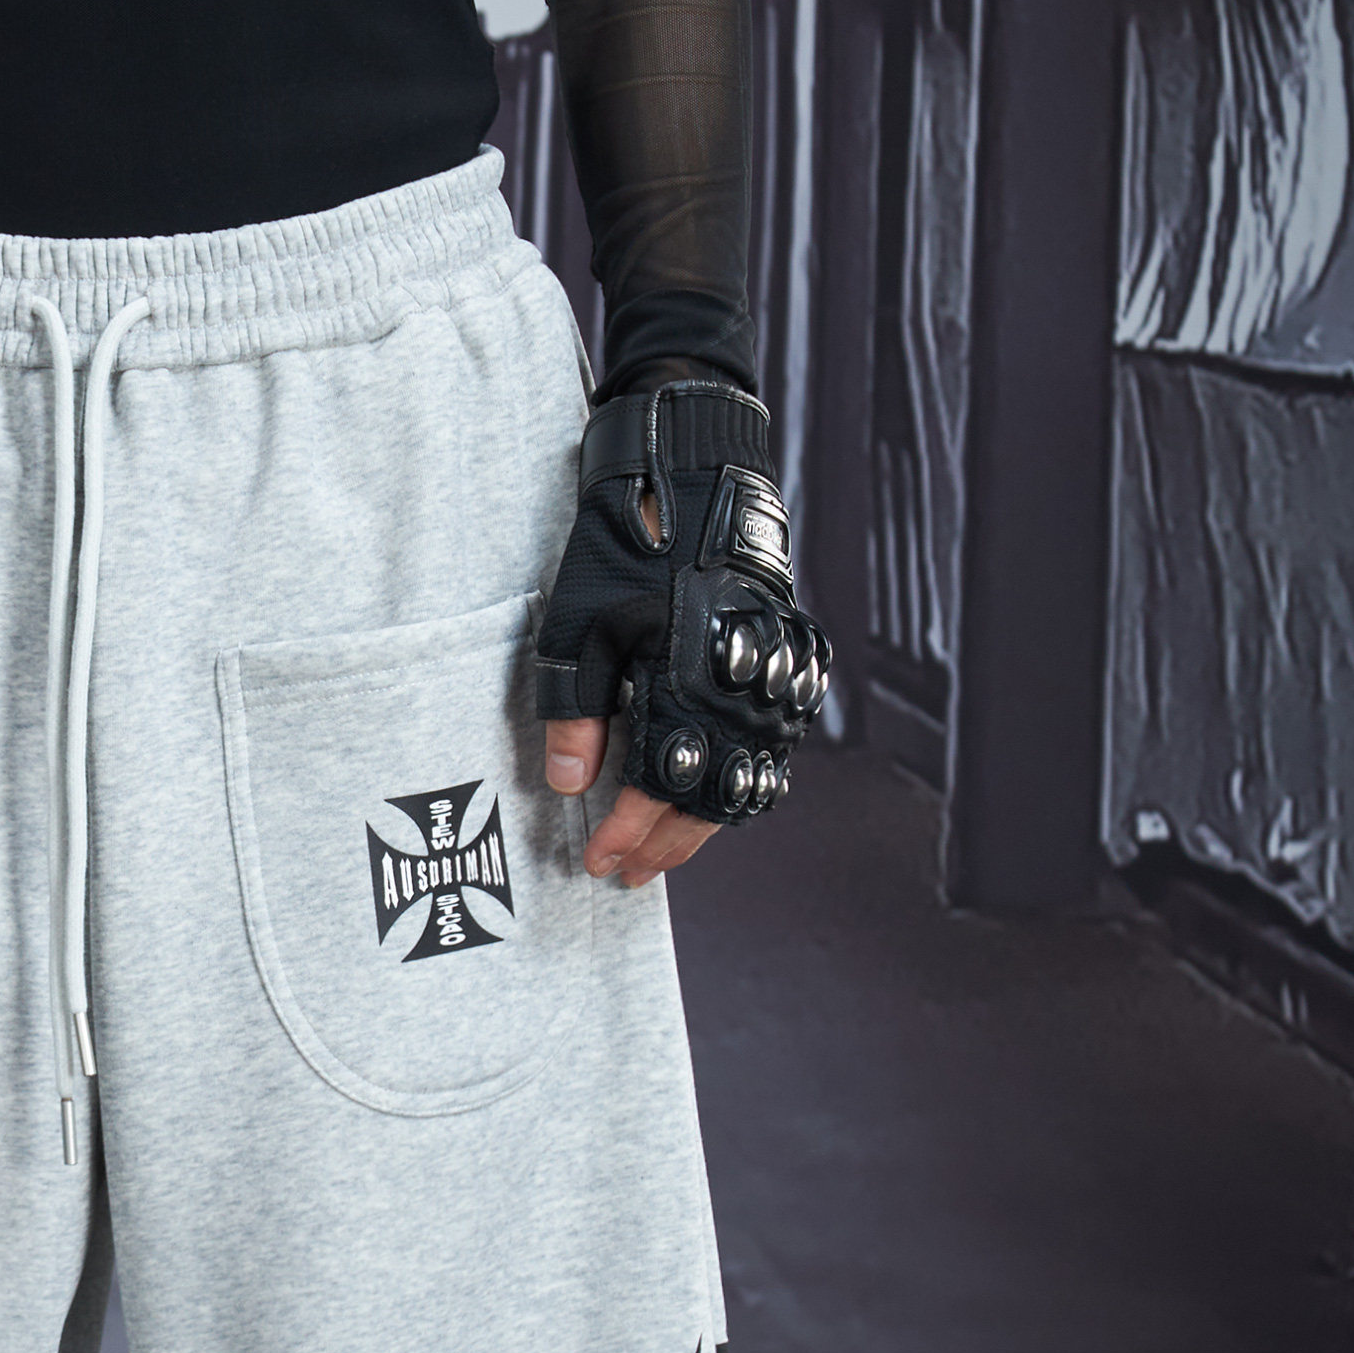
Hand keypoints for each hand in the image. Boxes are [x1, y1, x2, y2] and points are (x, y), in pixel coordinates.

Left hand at [535, 383, 830, 844]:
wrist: (695, 478)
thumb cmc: (627, 548)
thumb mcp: (577, 626)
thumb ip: (574, 713)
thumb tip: (569, 785)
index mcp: (684, 686)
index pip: (658, 789)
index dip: (627, 834)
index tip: (598, 861)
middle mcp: (737, 693)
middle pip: (707, 800)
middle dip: (664, 845)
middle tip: (628, 874)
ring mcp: (769, 682)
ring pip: (745, 782)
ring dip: (703, 825)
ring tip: (665, 850)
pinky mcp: (784, 667)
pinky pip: (769, 749)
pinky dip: (737, 785)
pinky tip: (710, 798)